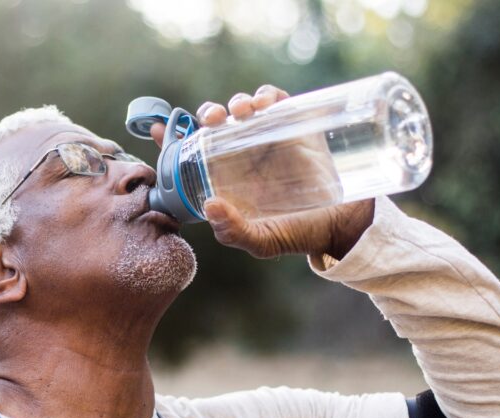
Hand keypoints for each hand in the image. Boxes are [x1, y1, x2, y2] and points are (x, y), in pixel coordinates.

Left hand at [150, 85, 373, 259]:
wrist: (342, 225)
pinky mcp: (295, 126)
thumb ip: (233, 231)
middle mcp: (243, 155)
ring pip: (243, 108)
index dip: (172, 138)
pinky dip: (267, 94)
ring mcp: (268, 138)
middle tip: (213, 119)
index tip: (157, 130)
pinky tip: (265, 103)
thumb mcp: (262, 241)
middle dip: (209, 113)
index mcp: (226, 178)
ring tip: (241, 113)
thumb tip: (210, 206)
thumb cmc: (298, 234)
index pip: (192, 153)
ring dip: (236, 102)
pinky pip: (276, 100)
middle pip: (216, 123)